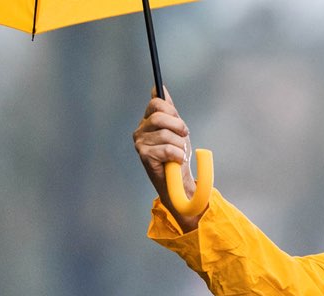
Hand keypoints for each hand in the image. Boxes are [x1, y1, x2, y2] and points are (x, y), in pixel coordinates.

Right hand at [133, 88, 199, 229]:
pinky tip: (176, 160)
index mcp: (148, 121)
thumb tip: (158, 87)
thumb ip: (168, 109)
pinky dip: (178, 155)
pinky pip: (168, 149)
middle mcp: (140, 130)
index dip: (173, 111)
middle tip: (183, 137)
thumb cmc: (176, 154)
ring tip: (178, 153)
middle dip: (178, 127)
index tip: (180, 124)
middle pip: (160, 116)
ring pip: (167, 134)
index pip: (157, 103)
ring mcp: (140, 143)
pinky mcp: (145, 156)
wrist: (178, 180)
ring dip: (180, 145)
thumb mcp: (175, 128)